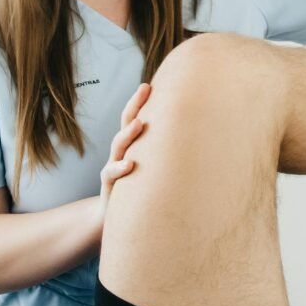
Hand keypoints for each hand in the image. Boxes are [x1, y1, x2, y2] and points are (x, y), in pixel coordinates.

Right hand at [97, 83, 150, 220]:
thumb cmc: (142, 189)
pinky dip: (119, 168)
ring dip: (128, 134)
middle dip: (135, 106)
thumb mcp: (152, 169)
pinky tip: (130, 164)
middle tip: (144, 89)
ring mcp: (114, 167)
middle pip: (126, 124)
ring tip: (139, 124)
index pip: (135, 118)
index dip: (140, 101)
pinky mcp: (110, 186)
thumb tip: (195, 137)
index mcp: (132, 146)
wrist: (119, 220)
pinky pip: (110, 174)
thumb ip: (163, 153)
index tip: (149, 84)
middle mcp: (122, 152)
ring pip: (118, 146)